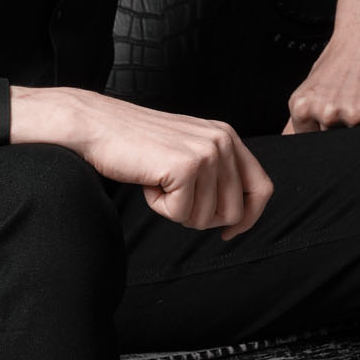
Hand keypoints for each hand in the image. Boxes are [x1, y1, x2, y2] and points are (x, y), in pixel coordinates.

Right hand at [9, 86, 272, 240]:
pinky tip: (148, 181)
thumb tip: (234, 217)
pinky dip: (160, 207)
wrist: (97, 126)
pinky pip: (182, 214)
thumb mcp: (186, 150)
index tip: (229, 233)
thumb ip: (215, 172)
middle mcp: (223, 141)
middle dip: (201, 217)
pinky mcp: (186, 166)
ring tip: (157, 181)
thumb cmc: (136, 144)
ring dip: (176, 210)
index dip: (249, 218)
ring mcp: (207, 153)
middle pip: (233, 212)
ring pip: (206, 217)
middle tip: (172, 196)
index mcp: (227, 136)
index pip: (262, 188)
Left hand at [283, 0, 359, 133]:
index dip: (323, 134)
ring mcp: (354, 115)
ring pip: (359, 137)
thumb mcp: (311, 87)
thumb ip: (304, 118)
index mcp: (303, 108)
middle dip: (343, 128)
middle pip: (334, 141)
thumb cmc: (341, 58)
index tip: (331, 122)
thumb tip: (290, 140)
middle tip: (350, 101)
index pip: (310, 142)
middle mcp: (326, 113)